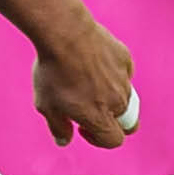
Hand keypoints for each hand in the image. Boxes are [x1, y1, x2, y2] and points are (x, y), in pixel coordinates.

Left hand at [34, 15, 137, 148]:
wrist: (65, 34)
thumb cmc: (53, 71)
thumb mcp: (46, 105)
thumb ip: (58, 127)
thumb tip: (64, 140)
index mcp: (100, 118)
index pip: (114, 140)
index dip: (98, 139)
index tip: (82, 127)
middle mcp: (118, 102)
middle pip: (127, 121)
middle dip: (113, 121)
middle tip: (92, 109)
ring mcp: (124, 80)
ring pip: (126, 97)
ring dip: (111, 96)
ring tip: (85, 82)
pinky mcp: (125, 59)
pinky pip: (124, 73)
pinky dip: (112, 74)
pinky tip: (91, 64)